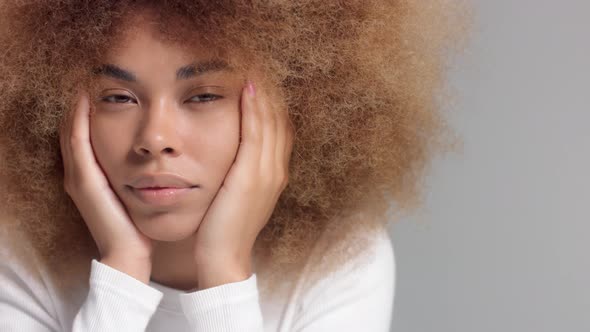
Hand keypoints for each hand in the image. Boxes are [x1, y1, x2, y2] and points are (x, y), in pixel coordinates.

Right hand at [59, 92, 152, 282]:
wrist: (129, 255)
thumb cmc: (138, 225)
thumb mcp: (137, 192)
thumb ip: (138, 173)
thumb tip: (158, 153)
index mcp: (93, 176)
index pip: (85, 135)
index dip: (90, 112)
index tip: (107, 88)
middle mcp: (80, 174)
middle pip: (74, 129)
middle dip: (82, 104)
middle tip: (94, 77)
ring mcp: (79, 177)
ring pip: (72, 131)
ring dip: (79, 106)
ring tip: (89, 81)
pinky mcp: (85, 181)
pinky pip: (78, 143)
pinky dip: (79, 120)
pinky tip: (87, 100)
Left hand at [193, 81, 293, 288]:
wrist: (223, 257)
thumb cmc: (224, 226)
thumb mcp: (237, 193)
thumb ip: (241, 170)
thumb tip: (233, 149)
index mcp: (274, 173)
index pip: (279, 128)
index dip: (273, 102)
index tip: (261, 78)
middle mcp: (277, 170)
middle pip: (280, 120)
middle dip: (271, 91)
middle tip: (260, 63)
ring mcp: (268, 173)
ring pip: (271, 122)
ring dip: (264, 93)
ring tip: (255, 67)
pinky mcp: (252, 175)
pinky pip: (257, 134)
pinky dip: (255, 109)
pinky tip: (248, 89)